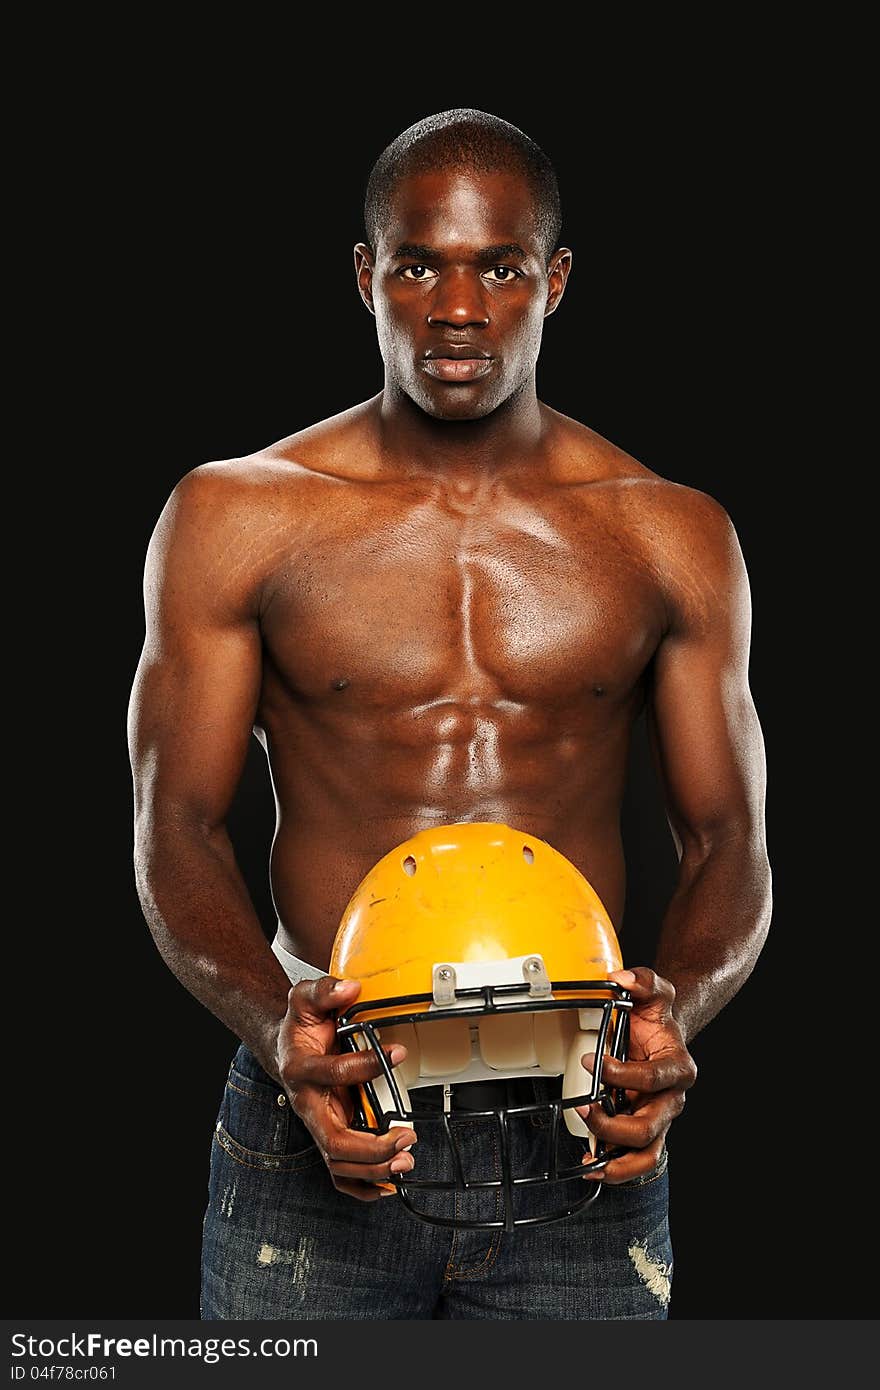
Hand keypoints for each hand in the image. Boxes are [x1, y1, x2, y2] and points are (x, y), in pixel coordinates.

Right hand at [276, 975, 415, 1201]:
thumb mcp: (306, 998)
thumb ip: (326, 990)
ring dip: (373, 1170)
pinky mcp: (327, 1135)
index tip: (397, 1053)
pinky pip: (340, 1174)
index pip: (332, 1073)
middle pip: (333, 1141)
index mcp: (301, 1069)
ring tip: (404, 1160)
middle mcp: (307, 1104)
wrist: (285, 1047)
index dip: (367, 1065)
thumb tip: (350, 988)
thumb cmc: (300, 1026)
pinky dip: (362, 1187)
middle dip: (372, 1147)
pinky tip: (388, 1184)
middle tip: (405, 1137)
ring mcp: (317, 1124)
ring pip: (338, 1164)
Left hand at [577, 967, 696, 1184]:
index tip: (591, 1061)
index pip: (654, 1079)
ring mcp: (660, 1119)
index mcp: (679, 1068)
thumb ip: (642, 979)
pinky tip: (591, 1166)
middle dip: (613, 1124)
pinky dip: (616, 1168)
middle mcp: (672, 1099)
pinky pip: (636, 1160)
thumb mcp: (654, 991)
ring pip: (647, 1153)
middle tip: (583, 1108)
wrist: (662, 1036)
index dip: (622, 1074)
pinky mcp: (645, 1131)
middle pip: (649, 1127)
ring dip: (617, 1159)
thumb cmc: (656, 1019)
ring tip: (591, 1158)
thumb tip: (621, 979)